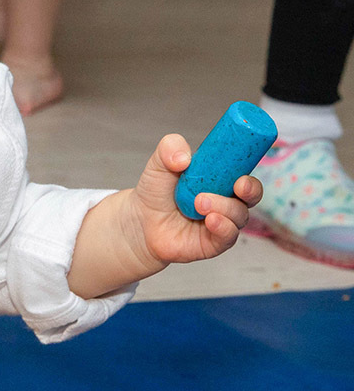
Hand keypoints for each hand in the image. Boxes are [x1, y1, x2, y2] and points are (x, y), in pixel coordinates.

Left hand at [128, 134, 263, 267]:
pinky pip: (229, 235)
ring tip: (200, 202)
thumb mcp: (159, 163)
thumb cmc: (156, 191)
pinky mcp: (215, 242)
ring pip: (239, 215)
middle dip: (251, 189)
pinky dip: (224, 226)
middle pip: (252, 194)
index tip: (242, 164)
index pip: (243, 170)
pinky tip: (210, 220)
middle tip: (239, 185)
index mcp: (218, 178)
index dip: (248, 166)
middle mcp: (225, 200)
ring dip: (224, 207)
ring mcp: (222, 221)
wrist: (140, 222)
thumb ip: (169, 148)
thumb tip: (184, 157)